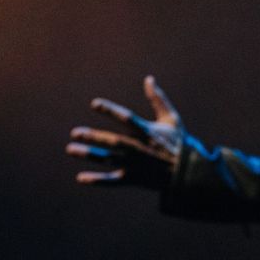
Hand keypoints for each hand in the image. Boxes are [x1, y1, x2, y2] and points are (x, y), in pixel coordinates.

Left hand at [66, 75, 183, 187]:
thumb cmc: (178, 142)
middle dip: (94, 137)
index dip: (111, 111)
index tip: (94, 104)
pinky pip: (113, 181)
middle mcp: (139, 148)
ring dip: (90, 154)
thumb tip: (149, 79)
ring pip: (109, 159)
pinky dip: (98, 180)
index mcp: (148, 132)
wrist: (188, 172)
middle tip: (75, 132)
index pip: (127, 119)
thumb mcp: (172, 119)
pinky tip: (80, 177)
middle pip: (114, 141)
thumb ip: (158, 100)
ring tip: (71, 149)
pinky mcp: (133, 178)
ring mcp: (136, 165)